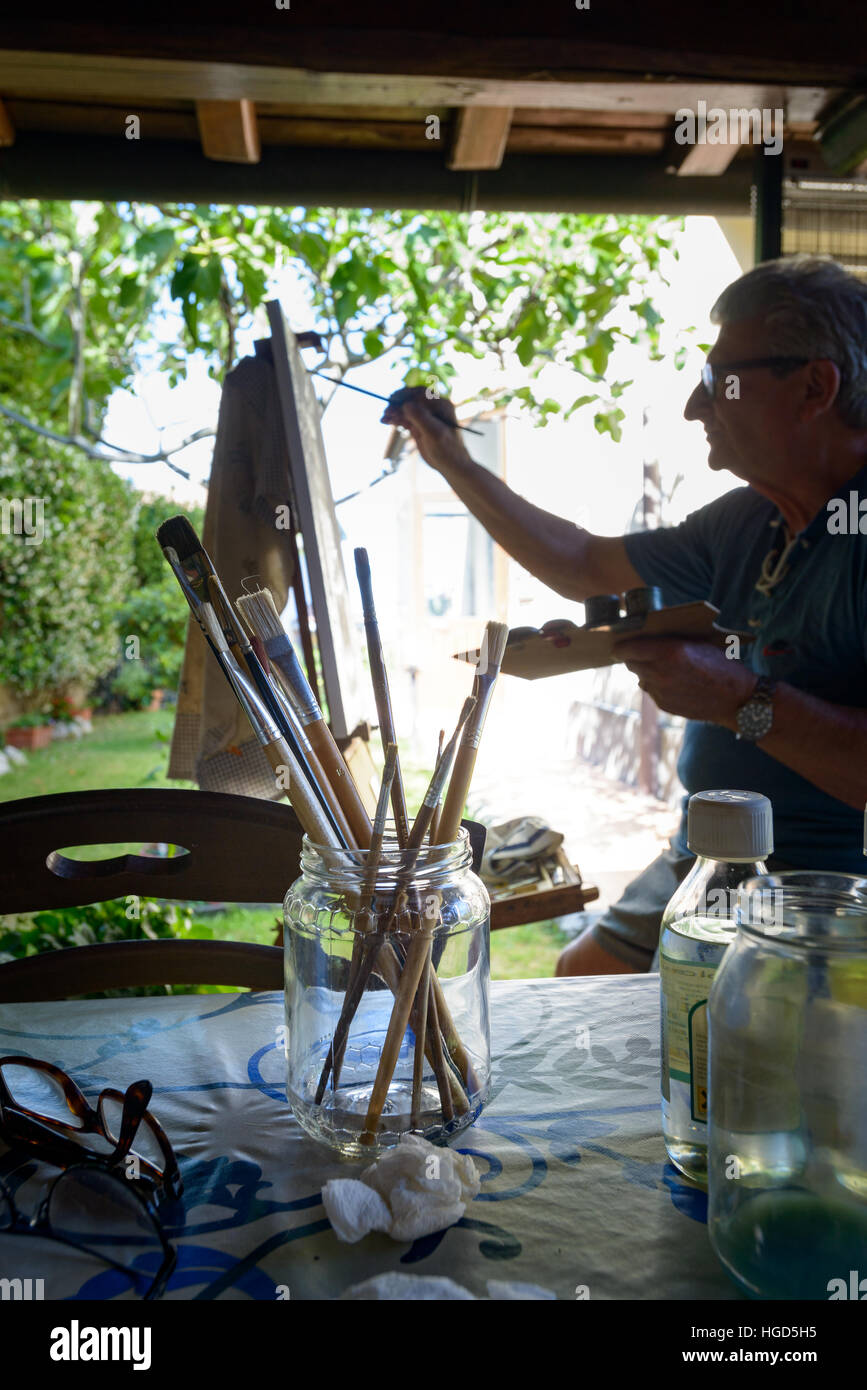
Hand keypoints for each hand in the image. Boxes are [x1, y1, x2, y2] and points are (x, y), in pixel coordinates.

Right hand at [381, 386, 469, 473]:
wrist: (451, 466)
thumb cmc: (447, 450)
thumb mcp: (434, 434)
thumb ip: (421, 418)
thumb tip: (406, 404)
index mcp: (441, 405)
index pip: (420, 394)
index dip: (406, 395)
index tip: (393, 400)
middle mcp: (433, 408)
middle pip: (411, 399)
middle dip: (398, 404)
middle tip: (386, 411)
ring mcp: (425, 416)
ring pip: (406, 409)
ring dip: (394, 412)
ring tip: (383, 418)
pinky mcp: (419, 425)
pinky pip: (405, 418)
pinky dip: (395, 419)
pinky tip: (386, 421)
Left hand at [612, 636, 754, 726]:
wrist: (737, 698)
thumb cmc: (722, 665)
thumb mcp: (699, 642)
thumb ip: (673, 637)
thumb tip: (653, 625)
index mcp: (669, 652)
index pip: (630, 648)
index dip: (621, 646)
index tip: (616, 644)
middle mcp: (661, 673)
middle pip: (631, 663)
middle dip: (632, 657)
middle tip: (637, 652)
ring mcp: (661, 692)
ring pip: (640, 678)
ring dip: (644, 671)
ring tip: (658, 666)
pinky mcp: (665, 705)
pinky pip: (651, 691)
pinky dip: (655, 685)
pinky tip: (670, 681)